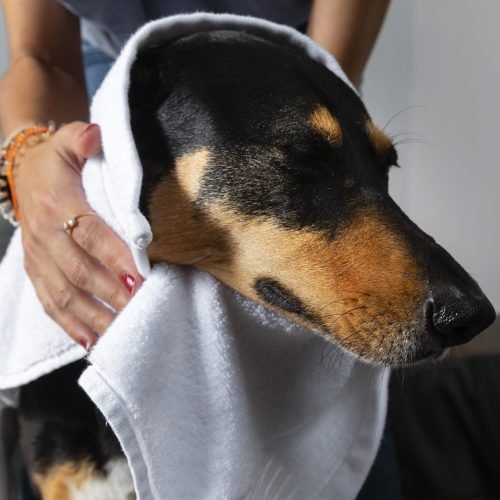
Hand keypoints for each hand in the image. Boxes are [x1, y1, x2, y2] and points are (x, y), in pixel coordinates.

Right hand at [15, 122, 142, 348]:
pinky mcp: (37, 273)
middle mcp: (44, 237)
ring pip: (65, 295)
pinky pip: (51, 304)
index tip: (140, 275)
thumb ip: (80, 139)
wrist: (22, 173)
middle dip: (111, 294)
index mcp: (56, 205)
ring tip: (121, 333)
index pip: (90, 234)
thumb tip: (94, 135)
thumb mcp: (66, 142)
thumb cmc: (55, 162)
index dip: (114, 255)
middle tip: (140, 310)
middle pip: (80, 272)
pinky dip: (71, 325)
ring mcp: (38, 259)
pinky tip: (92, 341)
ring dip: (94, 317)